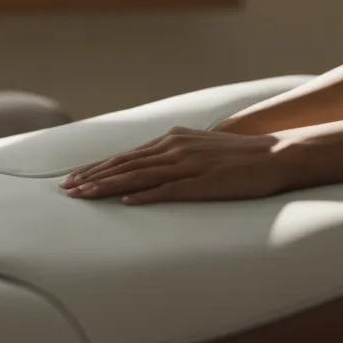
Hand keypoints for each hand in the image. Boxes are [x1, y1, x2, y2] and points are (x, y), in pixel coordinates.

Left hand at [57, 127, 297, 204]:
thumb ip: (175, 155)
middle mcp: (175, 148)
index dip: (98, 167)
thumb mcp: (201, 148)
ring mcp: (188, 165)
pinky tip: (126, 203)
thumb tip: (151, 167)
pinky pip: (168, 190)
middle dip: (93, 177)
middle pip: (125, 164)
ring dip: (108, 186)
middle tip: (66, 190)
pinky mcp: (203, 182)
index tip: (75, 178)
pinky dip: (145, 195)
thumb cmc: (240, 156)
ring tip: (84, 195)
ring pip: (139, 176)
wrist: (276, 154)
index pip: (127, 156)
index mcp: (174, 140)